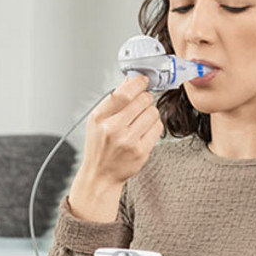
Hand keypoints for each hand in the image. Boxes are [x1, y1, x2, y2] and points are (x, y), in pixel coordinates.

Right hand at [67, 75, 162, 221]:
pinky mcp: (141, 151)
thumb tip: (130, 79)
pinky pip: (157, 128)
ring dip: (150, 112)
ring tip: (141, 119)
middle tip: (143, 100)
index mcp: (99, 118)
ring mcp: (128, 141)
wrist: (100, 175)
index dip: (137, 83)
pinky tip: (145, 130)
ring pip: (152, 112)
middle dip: (146, 97)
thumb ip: (113, 100)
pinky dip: (154, 125)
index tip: (143, 80)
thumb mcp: (97, 120)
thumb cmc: (99, 146)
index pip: (123, 93)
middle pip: (142, 100)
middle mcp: (112, 129)